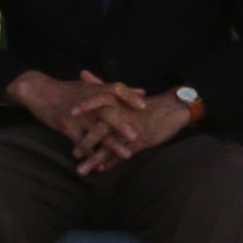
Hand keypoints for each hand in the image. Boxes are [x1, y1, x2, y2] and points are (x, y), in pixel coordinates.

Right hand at [9, 70, 136, 151]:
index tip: (145, 105)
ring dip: (113, 144)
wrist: (38, 90)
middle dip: (123, 124)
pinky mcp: (66, 126)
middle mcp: (87, 103)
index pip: (116, 89)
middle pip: (107, 112)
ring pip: (97, 131)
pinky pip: (81, 141)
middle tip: (138, 135)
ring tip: (127, 154)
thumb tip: (142, 92)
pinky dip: (91, 152)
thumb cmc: (67, 90)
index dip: (129, 96)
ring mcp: (77, 116)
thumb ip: (117, 91)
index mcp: (95, 91)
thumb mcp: (91, 87)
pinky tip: (101, 163)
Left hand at [73, 86, 202, 175]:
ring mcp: (132, 129)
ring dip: (95, 158)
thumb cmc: (143, 103)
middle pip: (103, 128)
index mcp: (118, 102)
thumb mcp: (122, 93)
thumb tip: (82, 72)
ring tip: (81, 170)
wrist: (172, 110)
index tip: (69, 115)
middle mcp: (124, 114)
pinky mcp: (142, 140)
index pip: (100, 101)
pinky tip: (100, 169)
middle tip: (74, 153)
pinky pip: (124, 153)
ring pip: (111, 146)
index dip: (85, 108)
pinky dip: (112, 162)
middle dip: (87, 142)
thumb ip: (100, 85)